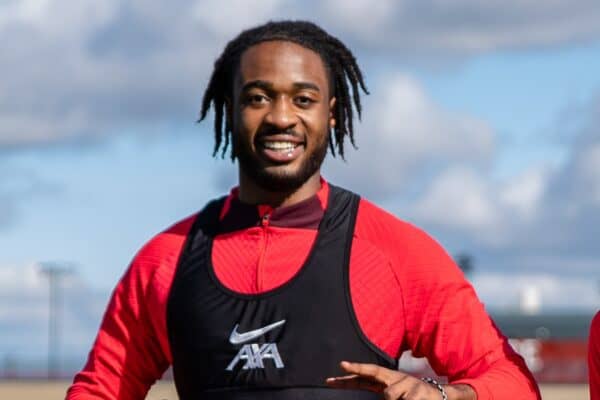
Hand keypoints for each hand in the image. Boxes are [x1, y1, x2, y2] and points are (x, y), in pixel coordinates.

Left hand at [325, 361, 475, 399]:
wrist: (439, 396)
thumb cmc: (412, 396)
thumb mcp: (393, 394)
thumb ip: (379, 390)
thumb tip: (368, 389)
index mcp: (387, 380)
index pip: (367, 375)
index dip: (354, 370)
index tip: (341, 365)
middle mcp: (394, 378)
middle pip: (374, 370)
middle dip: (357, 368)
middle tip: (342, 364)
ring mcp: (405, 383)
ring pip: (389, 395)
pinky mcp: (416, 392)